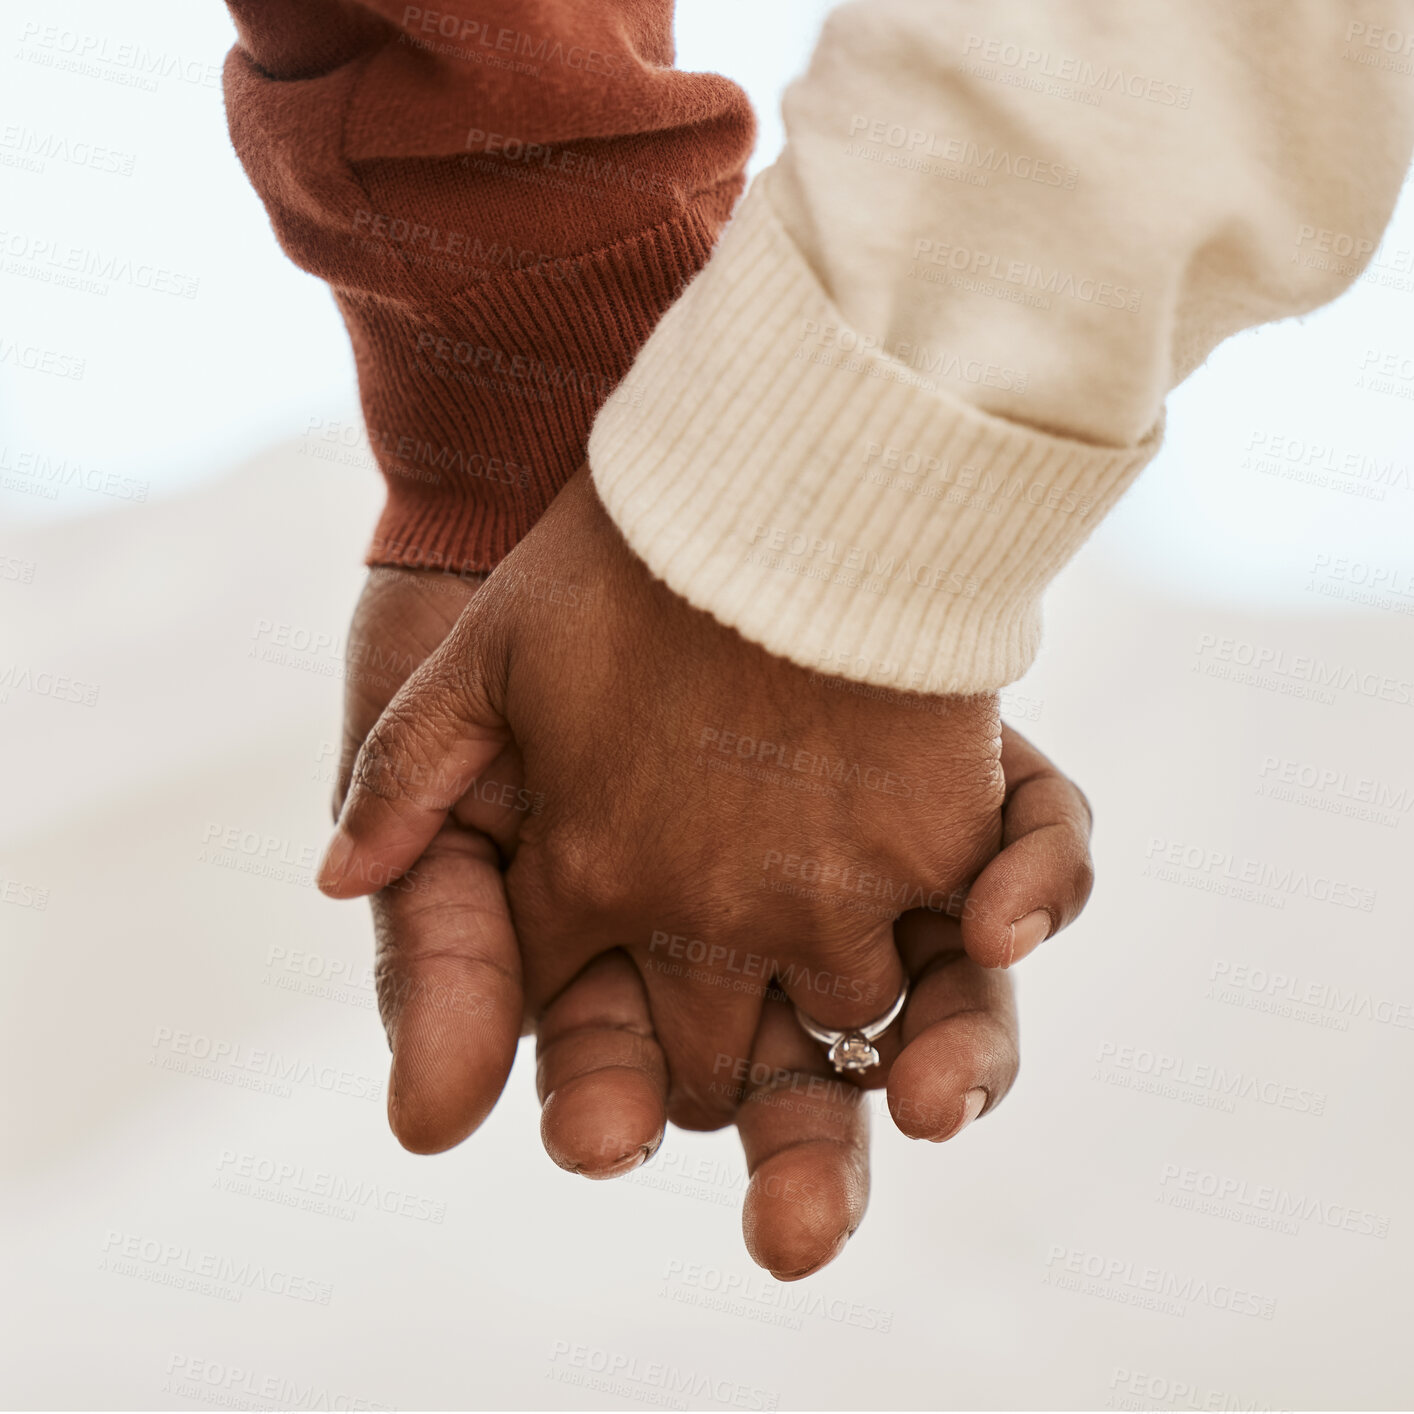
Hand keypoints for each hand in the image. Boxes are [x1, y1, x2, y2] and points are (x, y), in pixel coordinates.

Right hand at [335, 561, 1090, 1277]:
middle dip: (795, 1157)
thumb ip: (435, 897)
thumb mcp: (453, 715)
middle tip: (798, 1229)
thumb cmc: (543, 592)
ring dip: (950, 1062)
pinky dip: (1038, 882)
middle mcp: (762, 906)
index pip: (626, 1056)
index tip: (605, 1131)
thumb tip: (413, 1083)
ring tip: (927, 1103)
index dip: (610, 1103)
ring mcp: (870, 842)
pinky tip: (1002, 913)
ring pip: (935, 998)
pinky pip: (1032, 843)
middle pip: (793, 1066)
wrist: (665, 455)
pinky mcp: (959, 768)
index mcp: (640, 924)